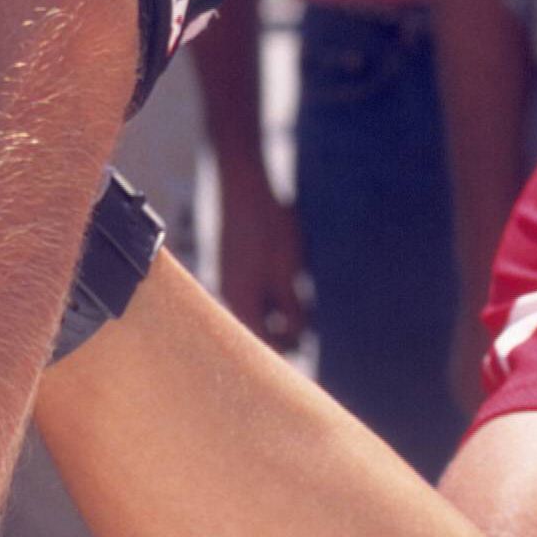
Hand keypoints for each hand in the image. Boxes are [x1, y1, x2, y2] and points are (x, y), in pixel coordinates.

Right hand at [213, 151, 306, 350]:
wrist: (245, 185)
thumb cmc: (268, 227)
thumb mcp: (288, 271)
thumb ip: (293, 308)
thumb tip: (298, 335)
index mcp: (241, 300)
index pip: (261, 341)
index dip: (284, 349)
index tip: (305, 350)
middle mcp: (230, 292)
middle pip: (255, 326)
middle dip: (281, 333)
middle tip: (307, 334)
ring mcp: (230, 276)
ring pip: (254, 308)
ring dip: (277, 315)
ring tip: (303, 311)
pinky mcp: (235, 263)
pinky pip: (252, 291)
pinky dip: (270, 297)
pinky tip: (288, 288)